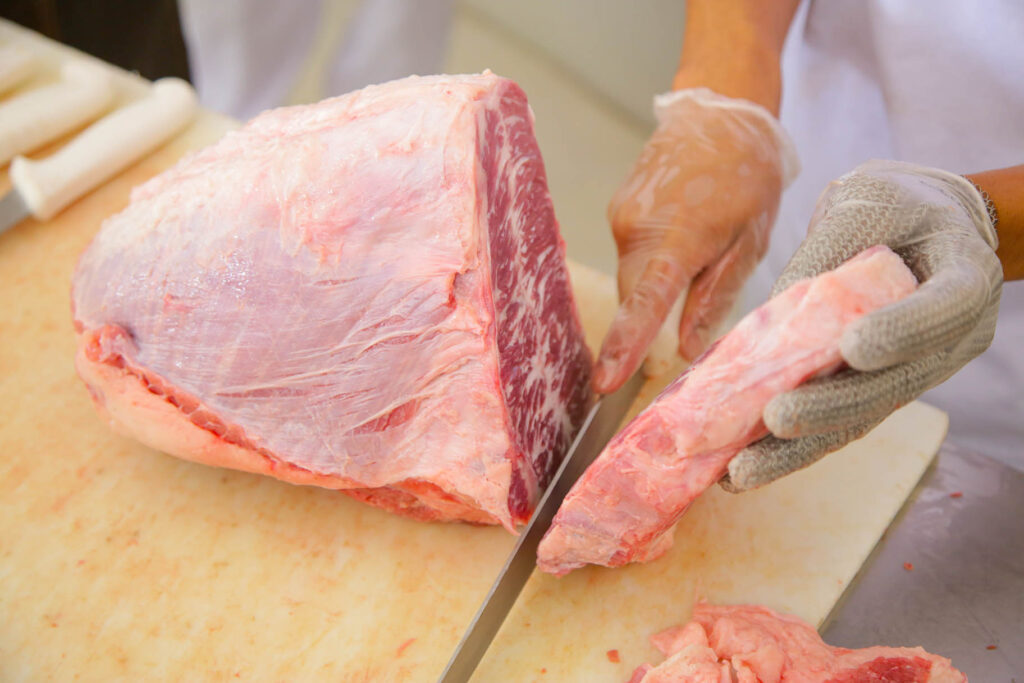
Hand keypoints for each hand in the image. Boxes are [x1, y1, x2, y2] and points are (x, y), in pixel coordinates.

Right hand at [593, 88, 796, 392]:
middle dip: (647, 318)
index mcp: (676, 239)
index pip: (643, 304)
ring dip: (653, 285)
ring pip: (630, 275)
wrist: (722, 112)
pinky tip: (680, 238)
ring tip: (698, 255)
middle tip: (679, 324)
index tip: (604, 384)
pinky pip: (629, 252)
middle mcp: (636, 228)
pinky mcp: (617, 209)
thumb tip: (685, 348)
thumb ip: (714, 299)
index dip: (623, 347)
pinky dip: (650, 261)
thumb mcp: (749, 244)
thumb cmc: (747, 176)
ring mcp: (620, 216)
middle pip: (631, 295)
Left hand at [723, 160, 1002, 491]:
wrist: (922, 222)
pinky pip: (839, 422)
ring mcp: (917, 372)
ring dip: (799, 448)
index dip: (901, 331)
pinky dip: (790, 447)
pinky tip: (742, 468)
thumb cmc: (894, 206)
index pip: (943, 308)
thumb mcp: (864, 204)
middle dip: (832, 406)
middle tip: (776, 417)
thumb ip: (825, 256)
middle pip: (895, 384)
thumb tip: (767, 323)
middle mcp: (951, 338)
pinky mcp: (879, 390)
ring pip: (861, 417)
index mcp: (965, 276)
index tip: (853, 347)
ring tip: (743, 470)